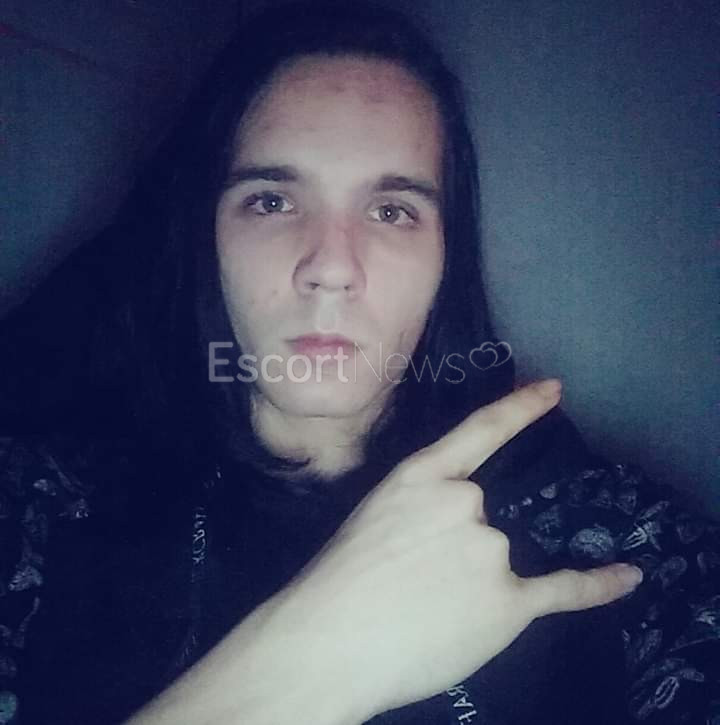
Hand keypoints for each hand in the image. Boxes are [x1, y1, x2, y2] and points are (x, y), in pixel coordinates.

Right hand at [267, 380, 642, 721]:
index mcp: (421, 476)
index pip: (481, 431)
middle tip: (413, 584)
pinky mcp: (507, 603)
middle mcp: (465, 502)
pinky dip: (599, 584)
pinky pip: (564, 589)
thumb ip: (418, 513)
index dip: (520, 408)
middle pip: (481, 518)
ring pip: (497, 561)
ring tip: (424, 612)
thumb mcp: (372, 519)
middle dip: (454, 549)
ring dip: (469, 585)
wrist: (327, 644)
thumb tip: (443, 540)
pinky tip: (627, 576)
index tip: (554, 389)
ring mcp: (489, 549)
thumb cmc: (334, 583)